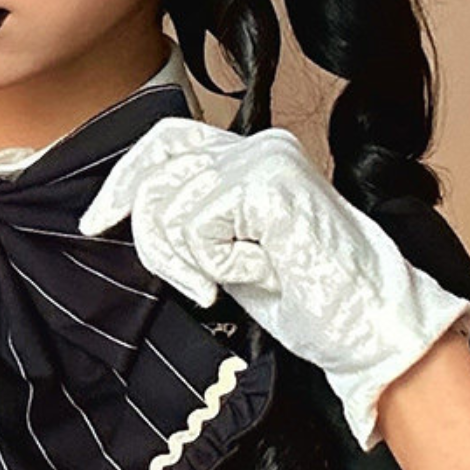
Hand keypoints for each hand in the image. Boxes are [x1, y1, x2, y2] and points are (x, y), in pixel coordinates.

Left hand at [79, 117, 469, 449]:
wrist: (371, 328)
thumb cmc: (314, 303)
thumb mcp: (235, 255)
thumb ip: (195, 226)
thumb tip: (137, 218)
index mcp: (255, 156)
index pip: (168, 141)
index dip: (125, 178)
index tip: (99, 220)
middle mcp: (260, 147)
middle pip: (158, 169)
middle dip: (144, 229)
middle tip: (167, 270)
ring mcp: (266, 161)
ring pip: (169, 204)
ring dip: (184, 261)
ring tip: (222, 285)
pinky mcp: (267, 185)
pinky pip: (197, 228)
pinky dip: (215, 264)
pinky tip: (252, 276)